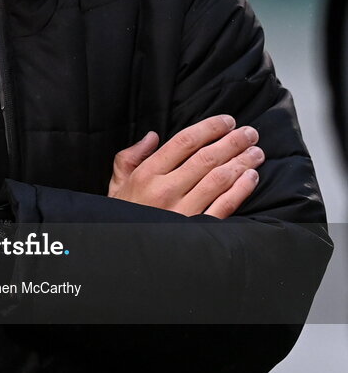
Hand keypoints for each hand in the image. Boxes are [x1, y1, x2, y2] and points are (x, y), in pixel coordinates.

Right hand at [108, 114, 263, 217]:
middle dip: (233, 142)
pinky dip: (241, 190)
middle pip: (207, 158)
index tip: (227, 121)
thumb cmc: (124, 215)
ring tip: (256, 152)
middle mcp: (166, 190)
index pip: (184, 142)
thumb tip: (152, 136)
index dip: (210, 128)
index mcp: (147, 174)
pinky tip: (251, 178)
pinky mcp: (197, 229)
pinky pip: (224, 206)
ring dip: (241, 162)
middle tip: (250, 133)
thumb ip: (130, 157)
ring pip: (219, 179)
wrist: (126, 252)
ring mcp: (183, 211)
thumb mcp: (117, 183)